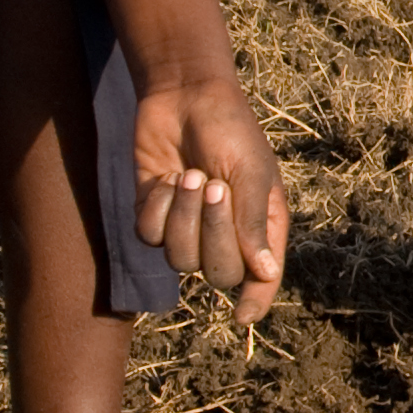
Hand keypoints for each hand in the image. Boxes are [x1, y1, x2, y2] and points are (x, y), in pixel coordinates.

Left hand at [134, 74, 288, 320]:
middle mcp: (226, 234)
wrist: (185, 95)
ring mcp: (188, 228)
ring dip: (182, 215)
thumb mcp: (251, 172)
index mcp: (262, 226)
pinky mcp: (154, 216)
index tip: (241, 318)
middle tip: (213, 185)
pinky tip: (166, 177)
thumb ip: (254, 224)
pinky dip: (157, 206)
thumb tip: (264, 274)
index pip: (260, 280)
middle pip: (217, 273)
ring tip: (189, 175)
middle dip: (212, 232)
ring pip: (179, 259)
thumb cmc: (230, 130)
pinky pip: (149, 236)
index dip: (254, 302)